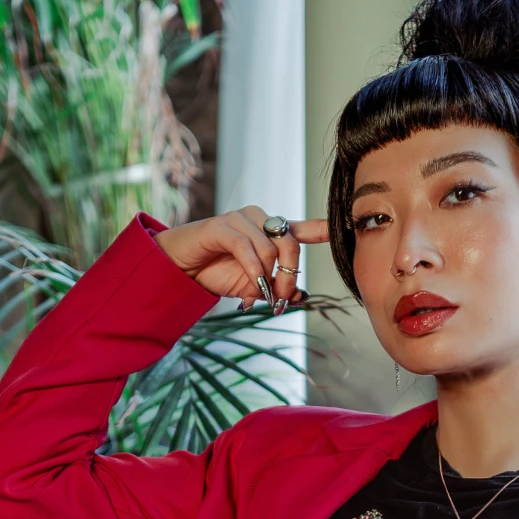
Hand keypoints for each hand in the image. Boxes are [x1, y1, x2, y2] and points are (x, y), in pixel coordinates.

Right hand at [155, 205, 329, 311]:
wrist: (180, 268)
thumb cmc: (215, 272)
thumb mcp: (252, 285)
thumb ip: (275, 287)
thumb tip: (300, 297)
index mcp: (268, 231)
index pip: (300, 228)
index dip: (320, 228)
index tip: (339, 228)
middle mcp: (258, 219)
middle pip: (290, 243)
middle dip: (290, 276)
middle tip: (282, 299)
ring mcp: (240, 219)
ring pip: (270, 248)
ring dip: (269, 278)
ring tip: (260, 297)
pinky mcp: (222, 225)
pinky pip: (247, 247)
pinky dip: (253, 270)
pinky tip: (253, 286)